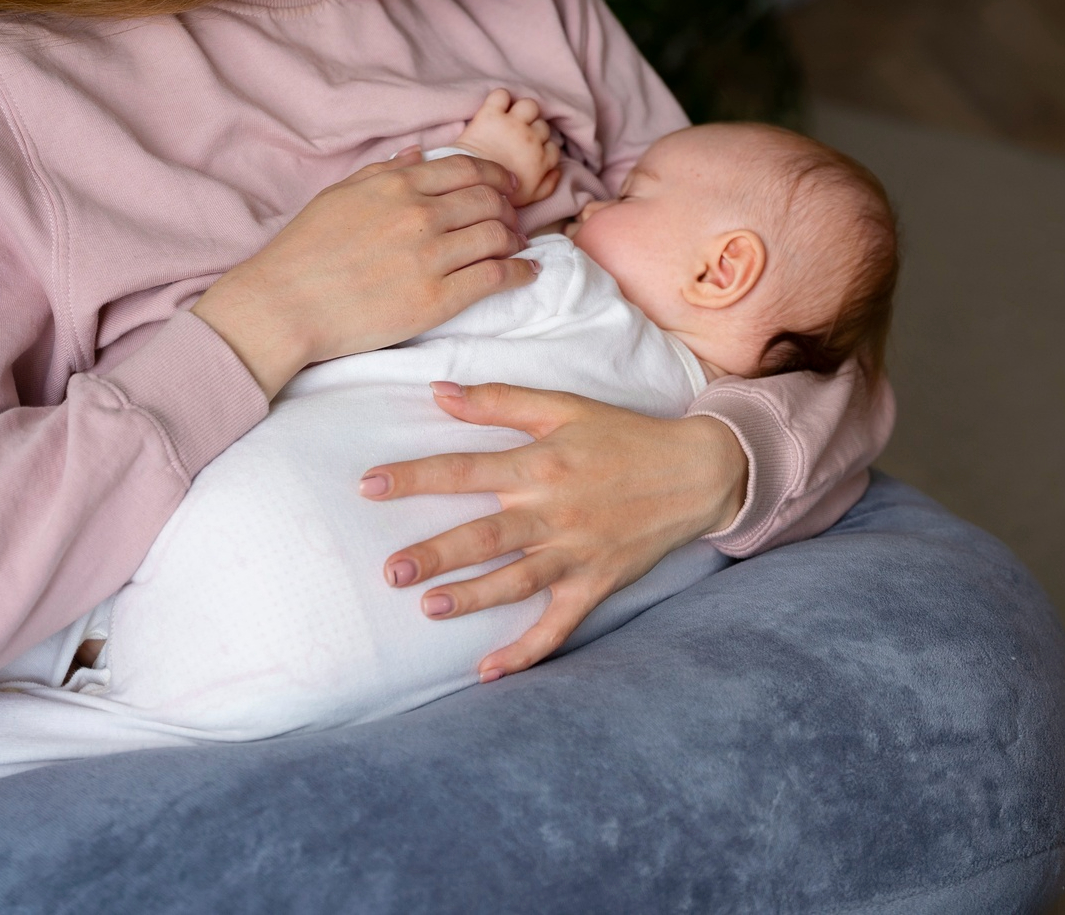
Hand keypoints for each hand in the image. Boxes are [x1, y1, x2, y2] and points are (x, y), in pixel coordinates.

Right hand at [193, 151, 536, 397]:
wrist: (284, 305)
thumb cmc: (304, 251)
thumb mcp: (338, 196)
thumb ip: (383, 171)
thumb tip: (419, 153)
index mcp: (397, 185)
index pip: (468, 169)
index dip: (496, 176)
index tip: (506, 186)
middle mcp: (420, 214)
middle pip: (489, 201)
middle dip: (508, 208)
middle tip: (512, 219)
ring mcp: (431, 257)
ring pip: (498, 236)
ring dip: (515, 239)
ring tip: (516, 246)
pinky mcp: (436, 299)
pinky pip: (495, 277)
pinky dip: (520, 272)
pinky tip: (527, 272)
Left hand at [359, 382, 748, 680]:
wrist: (696, 473)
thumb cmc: (623, 436)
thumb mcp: (563, 408)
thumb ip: (499, 401)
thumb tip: (438, 393)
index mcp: (541, 464)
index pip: (464, 471)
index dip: (414, 477)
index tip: (368, 485)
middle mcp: (554, 512)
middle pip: (484, 536)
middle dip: (435, 555)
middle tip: (391, 571)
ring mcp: (576, 553)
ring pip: (515, 581)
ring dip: (472, 598)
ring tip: (429, 608)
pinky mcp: (595, 585)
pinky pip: (557, 626)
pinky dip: (526, 653)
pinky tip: (488, 672)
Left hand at [454, 89, 562, 207]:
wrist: (470, 184)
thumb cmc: (500, 194)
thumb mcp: (532, 197)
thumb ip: (549, 185)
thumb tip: (557, 171)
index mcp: (542, 160)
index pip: (554, 147)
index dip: (543, 149)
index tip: (530, 154)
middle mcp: (531, 139)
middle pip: (543, 126)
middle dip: (533, 131)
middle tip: (518, 140)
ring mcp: (512, 125)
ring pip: (529, 105)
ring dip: (523, 111)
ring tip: (512, 120)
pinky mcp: (491, 115)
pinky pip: (502, 95)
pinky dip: (500, 98)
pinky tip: (496, 108)